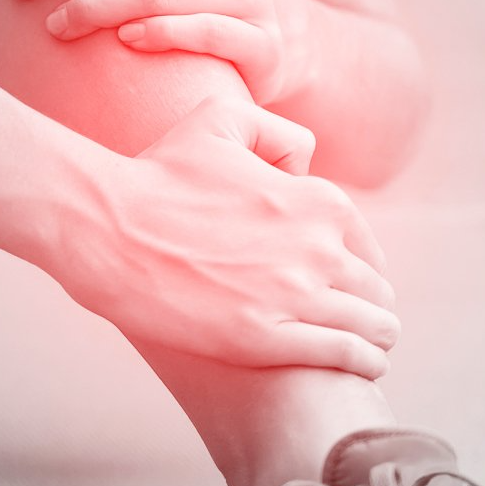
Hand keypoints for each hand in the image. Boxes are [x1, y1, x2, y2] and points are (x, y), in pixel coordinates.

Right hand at [55, 96, 397, 377]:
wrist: (107, 226)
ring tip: (373, 347)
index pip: (366, 245)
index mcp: (316, 200)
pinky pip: (343, 354)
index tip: (352, 282)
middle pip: (374, 288)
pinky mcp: (264, 338)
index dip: (362, 265)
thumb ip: (277, 132)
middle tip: (367, 321)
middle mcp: (316, 248)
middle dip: (373, 304)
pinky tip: (367, 366)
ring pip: (371, 325)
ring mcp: (292, 296)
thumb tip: (305, 164)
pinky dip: (364, 361)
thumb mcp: (219, 120)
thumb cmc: (155, 173)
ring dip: (378, 336)